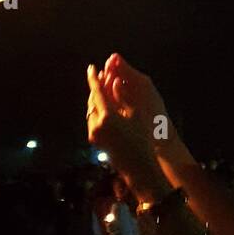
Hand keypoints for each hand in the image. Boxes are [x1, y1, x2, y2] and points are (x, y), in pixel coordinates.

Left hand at [86, 64, 168, 199]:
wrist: (137, 166)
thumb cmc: (142, 139)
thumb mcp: (136, 115)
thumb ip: (123, 97)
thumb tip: (115, 82)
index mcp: (108, 116)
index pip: (97, 92)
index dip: (94, 78)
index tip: (92, 68)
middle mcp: (96, 124)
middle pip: (92, 100)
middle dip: (96, 88)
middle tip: (101, 77)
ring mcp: (93, 133)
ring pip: (91, 110)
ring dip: (96, 100)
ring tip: (104, 90)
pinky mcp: (94, 140)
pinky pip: (92, 120)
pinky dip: (97, 111)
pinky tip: (105, 107)